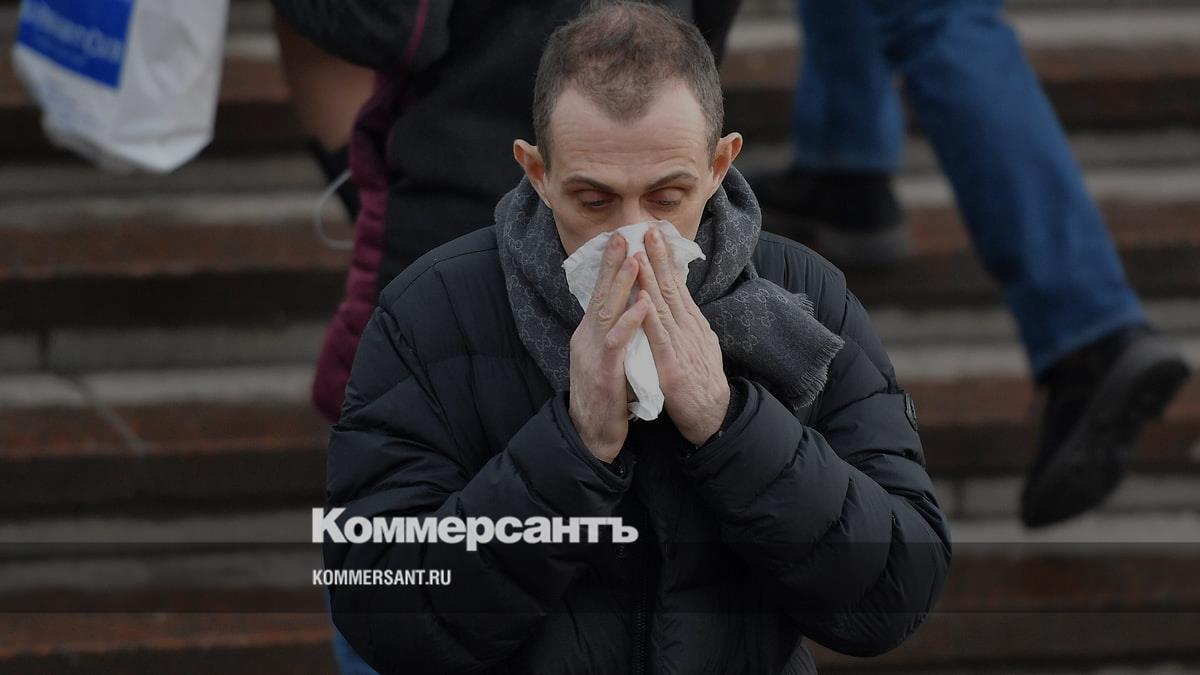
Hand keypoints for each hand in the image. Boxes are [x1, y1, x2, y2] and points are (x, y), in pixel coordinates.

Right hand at [569, 234, 653, 462]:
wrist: (591, 435)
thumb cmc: (605, 398)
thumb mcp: (608, 359)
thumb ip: (613, 334)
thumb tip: (624, 310)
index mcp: (590, 335)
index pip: (599, 294)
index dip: (609, 268)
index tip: (620, 241)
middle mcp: (587, 339)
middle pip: (600, 295)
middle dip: (612, 264)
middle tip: (622, 236)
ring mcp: (593, 354)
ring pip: (607, 312)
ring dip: (622, 285)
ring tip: (635, 259)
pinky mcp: (604, 372)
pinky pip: (617, 341)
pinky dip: (630, 320)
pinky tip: (643, 304)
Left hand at [634, 227, 729, 444]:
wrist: (714, 418)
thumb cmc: (702, 384)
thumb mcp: (698, 346)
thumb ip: (687, 325)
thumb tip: (681, 305)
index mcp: (692, 324)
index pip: (677, 286)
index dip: (665, 260)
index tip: (654, 235)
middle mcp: (689, 329)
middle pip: (672, 287)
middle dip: (658, 257)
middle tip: (646, 229)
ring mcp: (682, 345)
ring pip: (663, 306)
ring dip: (650, 278)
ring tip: (639, 253)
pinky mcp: (673, 365)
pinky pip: (659, 337)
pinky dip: (650, 316)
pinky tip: (642, 298)